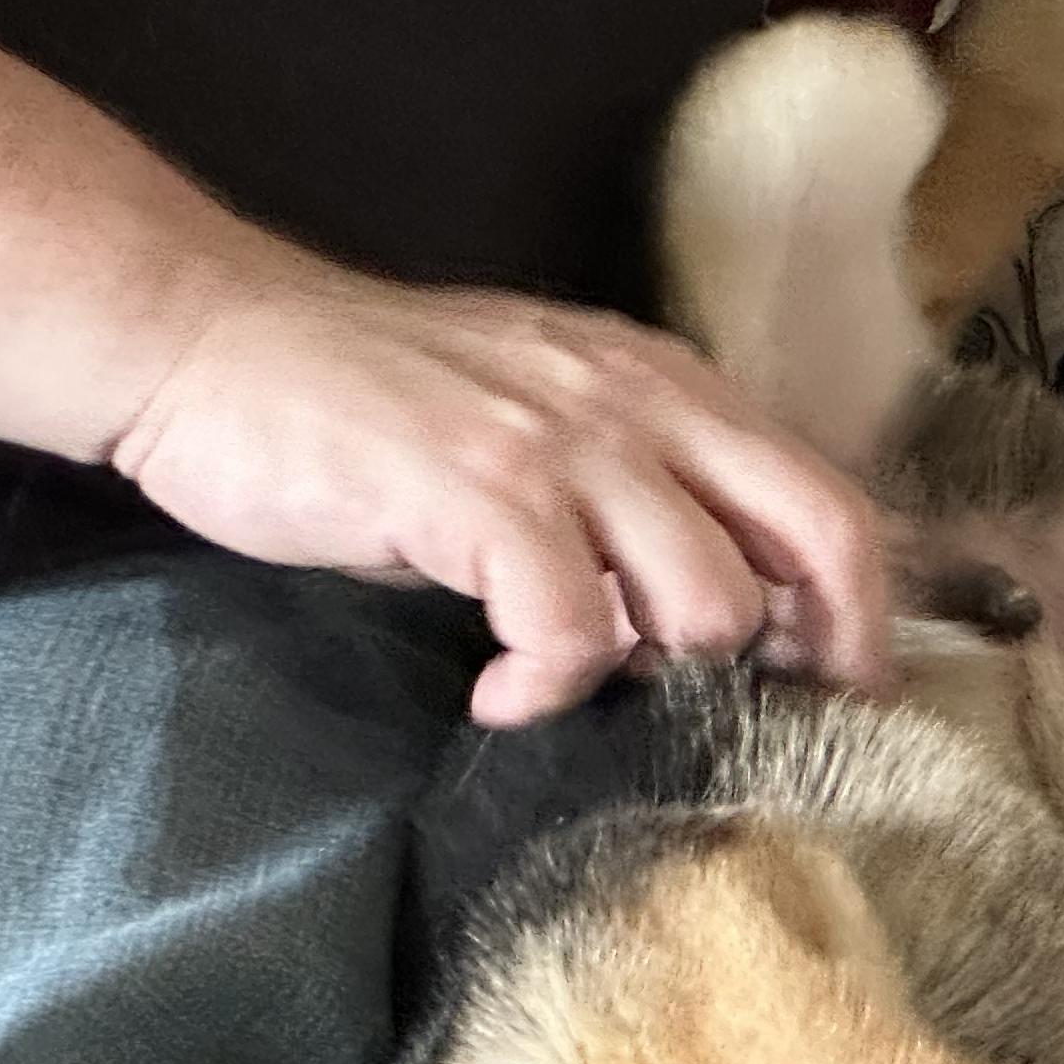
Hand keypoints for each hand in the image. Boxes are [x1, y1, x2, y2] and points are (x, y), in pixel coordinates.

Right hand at [106, 260, 893, 725]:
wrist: (205, 339)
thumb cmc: (369, 405)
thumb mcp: (538, 433)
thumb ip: (633, 507)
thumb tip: (712, 626)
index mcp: (666, 385)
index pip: (827, 498)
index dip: (858, 609)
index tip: (834, 689)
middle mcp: (637, 402)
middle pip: (816, 536)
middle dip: (813, 654)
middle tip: (753, 725)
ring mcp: (561, 443)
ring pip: (705, 599)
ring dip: (658, 676)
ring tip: (578, 684)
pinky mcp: (476, 491)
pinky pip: (572, 630)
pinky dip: (546, 687)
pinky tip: (498, 695)